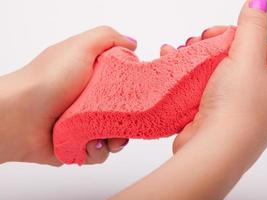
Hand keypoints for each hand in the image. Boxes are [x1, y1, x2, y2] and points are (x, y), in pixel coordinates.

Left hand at [0, 26, 136, 165]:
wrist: (17, 115)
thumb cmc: (48, 79)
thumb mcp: (80, 47)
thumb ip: (108, 38)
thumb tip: (132, 43)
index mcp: (94, 79)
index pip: (125, 87)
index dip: (134, 92)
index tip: (137, 96)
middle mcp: (91, 102)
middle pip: (122, 114)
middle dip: (127, 121)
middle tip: (123, 122)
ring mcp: (84, 125)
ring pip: (114, 137)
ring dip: (114, 140)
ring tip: (103, 136)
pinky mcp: (77, 145)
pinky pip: (98, 153)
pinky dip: (97, 151)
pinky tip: (89, 143)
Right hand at [161, 3, 266, 153]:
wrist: (212, 151)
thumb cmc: (237, 108)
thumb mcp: (248, 58)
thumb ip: (253, 27)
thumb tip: (259, 3)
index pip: (261, 48)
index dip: (236, 36)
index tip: (212, 33)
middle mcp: (264, 100)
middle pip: (237, 61)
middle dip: (211, 49)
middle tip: (194, 43)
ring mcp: (239, 111)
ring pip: (218, 76)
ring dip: (197, 62)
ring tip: (179, 52)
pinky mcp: (217, 118)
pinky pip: (205, 90)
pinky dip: (191, 79)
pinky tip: (175, 66)